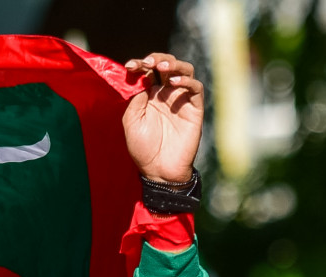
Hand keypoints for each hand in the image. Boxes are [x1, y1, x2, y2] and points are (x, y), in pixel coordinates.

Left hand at [122, 55, 203, 184]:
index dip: (140, 64)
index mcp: (151, 95)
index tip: (129, 65)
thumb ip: (136, 99)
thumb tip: (143, 80)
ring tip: (162, 68)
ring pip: (184, 71)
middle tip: (148, 62)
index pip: (149, 71)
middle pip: (167, 66)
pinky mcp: (194, 108)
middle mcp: (167, 93)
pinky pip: (195, 88)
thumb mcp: (132, 121)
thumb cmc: (143, 148)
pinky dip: (186, 82)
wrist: (159, 169)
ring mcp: (181, 99)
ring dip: (174, 65)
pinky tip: (174, 84)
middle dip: (158, 59)